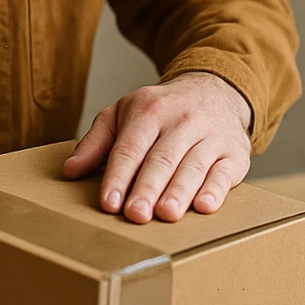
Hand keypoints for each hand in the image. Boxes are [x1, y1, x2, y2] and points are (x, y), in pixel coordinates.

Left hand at [63, 72, 252, 223]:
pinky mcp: (234, 153)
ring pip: (193, 166)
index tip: (108, 202)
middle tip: (136, 214)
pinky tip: (204, 206)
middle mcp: (182, 120)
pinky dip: (215, 190)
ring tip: (166, 214)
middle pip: (161, 159)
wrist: (214, 90)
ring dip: (179, 191)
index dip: (118, 176)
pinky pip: (224, 172)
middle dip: (147, 188)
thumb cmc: (161, 111)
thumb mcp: (124, 114)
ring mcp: (211, 135)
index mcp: (149, 110)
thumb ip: (97, 142)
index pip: (130, 147)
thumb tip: (70, 170)